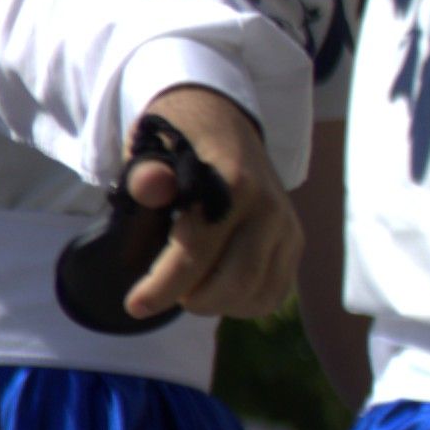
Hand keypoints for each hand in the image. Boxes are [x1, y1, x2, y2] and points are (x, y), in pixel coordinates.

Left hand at [130, 84, 298, 320]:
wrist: (225, 124)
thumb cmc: (180, 141)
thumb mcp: (154, 145)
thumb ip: (147, 172)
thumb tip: (150, 186)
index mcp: (233, 182)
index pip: (198, 252)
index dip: (163, 287)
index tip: (134, 305)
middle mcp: (268, 206)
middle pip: (235, 283)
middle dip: (193, 300)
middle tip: (167, 291)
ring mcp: (287, 226)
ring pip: (257, 295)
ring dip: (216, 304)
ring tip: (189, 286)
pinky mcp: (294, 241)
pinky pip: (273, 294)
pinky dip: (241, 304)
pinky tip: (215, 288)